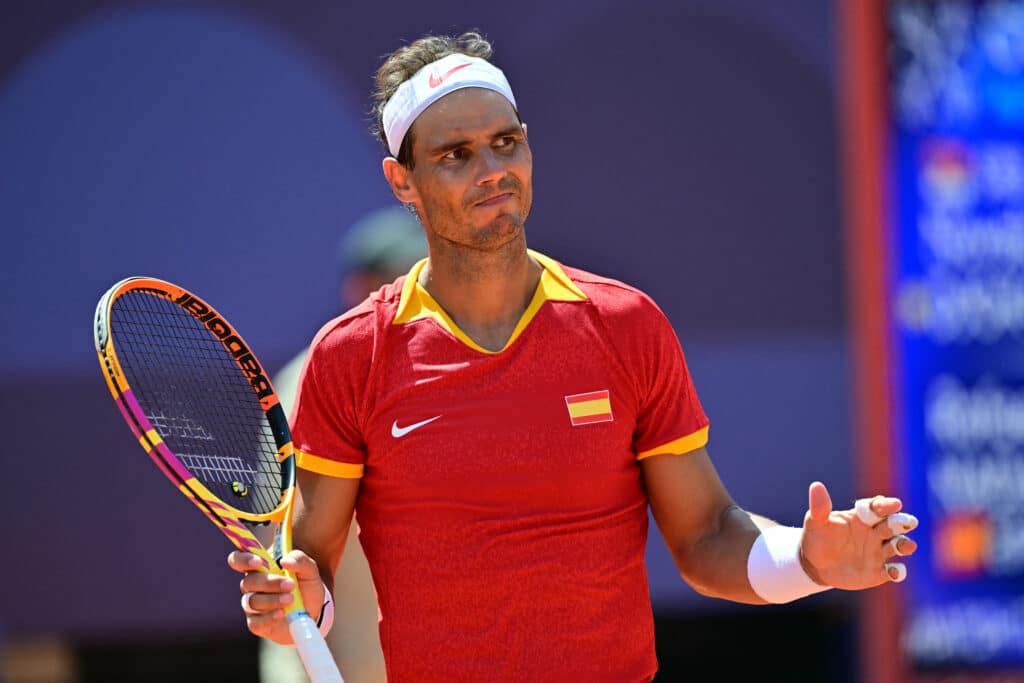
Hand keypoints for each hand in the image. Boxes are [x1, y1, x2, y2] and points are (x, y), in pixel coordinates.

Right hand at [227, 549, 326, 644]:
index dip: (243, 559)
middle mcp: (252, 585)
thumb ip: (299, 560)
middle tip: (290, 584)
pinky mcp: (256, 623)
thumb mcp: (309, 570)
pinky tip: (281, 614)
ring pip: (252, 601)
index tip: (259, 562)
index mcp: (259, 567)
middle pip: (248, 582)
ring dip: (272, 600)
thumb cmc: (306, 586)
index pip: (238, 560)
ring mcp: (252, 605)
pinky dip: (269, 617)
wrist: (314, 611)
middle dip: (269, 582)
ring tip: (291, 599)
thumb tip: (285, 561)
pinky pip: (256, 621)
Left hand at [798, 481, 918, 589]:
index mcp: (861, 517)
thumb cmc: (818, 538)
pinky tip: (895, 572)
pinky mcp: (879, 572)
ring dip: (904, 545)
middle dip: (901, 523)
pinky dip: (897, 572)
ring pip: (898, 546)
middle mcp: (874, 532)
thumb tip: (816, 486)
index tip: (895, 504)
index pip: (876, 508)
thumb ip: (820, 507)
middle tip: (908, 522)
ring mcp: (878, 552)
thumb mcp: (815, 522)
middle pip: (892, 525)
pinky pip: (892, 571)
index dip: (885, 505)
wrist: (816, 565)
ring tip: (907, 545)